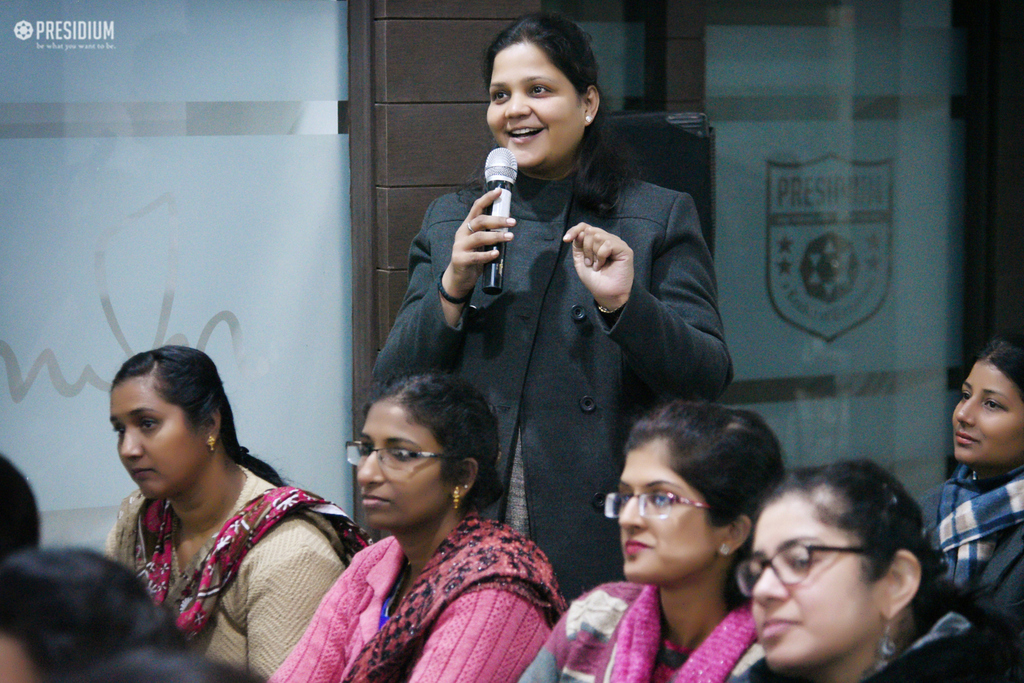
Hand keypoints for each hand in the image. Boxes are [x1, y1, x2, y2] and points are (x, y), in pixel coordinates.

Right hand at [441, 188, 514, 307]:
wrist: (458, 278)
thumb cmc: (473, 257)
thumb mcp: (480, 243)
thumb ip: (489, 233)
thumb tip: (508, 221)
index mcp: (467, 226)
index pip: (476, 208)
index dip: (487, 198)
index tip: (499, 191)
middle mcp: (462, 233)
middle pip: (479, 221)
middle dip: (497, 220)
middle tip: (513, 222)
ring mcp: (460, 246)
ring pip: (479, 237)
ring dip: (496, 236)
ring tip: (510, 237)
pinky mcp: (460, 260)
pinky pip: (475, 256)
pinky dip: (487, 254)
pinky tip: (496, 253)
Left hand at [563, 223, 632, 309]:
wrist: (605, 293)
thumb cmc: (595, 279)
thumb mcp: (580, 261)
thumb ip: (578, 246)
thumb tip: (579, 232)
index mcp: (597, 241)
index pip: (585, 226)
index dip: (574, 230)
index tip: (566, 239)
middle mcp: (607, 239)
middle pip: (590, 230)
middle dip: (585, 248)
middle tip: (589, 262)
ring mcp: (617, 243)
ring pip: (598, 236)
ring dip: (593, 253)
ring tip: (597, 265)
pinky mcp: (624, 249)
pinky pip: (608, 243)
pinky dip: (601, 256)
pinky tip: (602, 265)